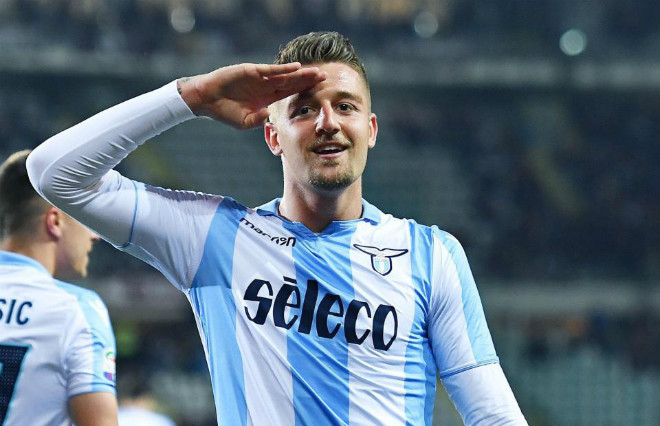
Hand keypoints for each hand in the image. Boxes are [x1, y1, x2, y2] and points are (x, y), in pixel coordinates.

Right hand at [177, 63, 326, 128]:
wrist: (206, 100)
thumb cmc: (224, 112)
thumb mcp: (245, 123)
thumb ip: (258, 120)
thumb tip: (270, 115)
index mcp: (266, 99)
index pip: (290, 94)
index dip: (305, 92)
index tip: (320, 92)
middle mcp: (266, 87)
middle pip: (292, 83)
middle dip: (308, 81)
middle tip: (326, 78)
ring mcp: (260, 78)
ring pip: (285, 75)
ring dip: (301, 74)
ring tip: (317, 72)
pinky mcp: (251, 71)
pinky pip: (270, 70)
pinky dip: (283, 69)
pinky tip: (297, 68)